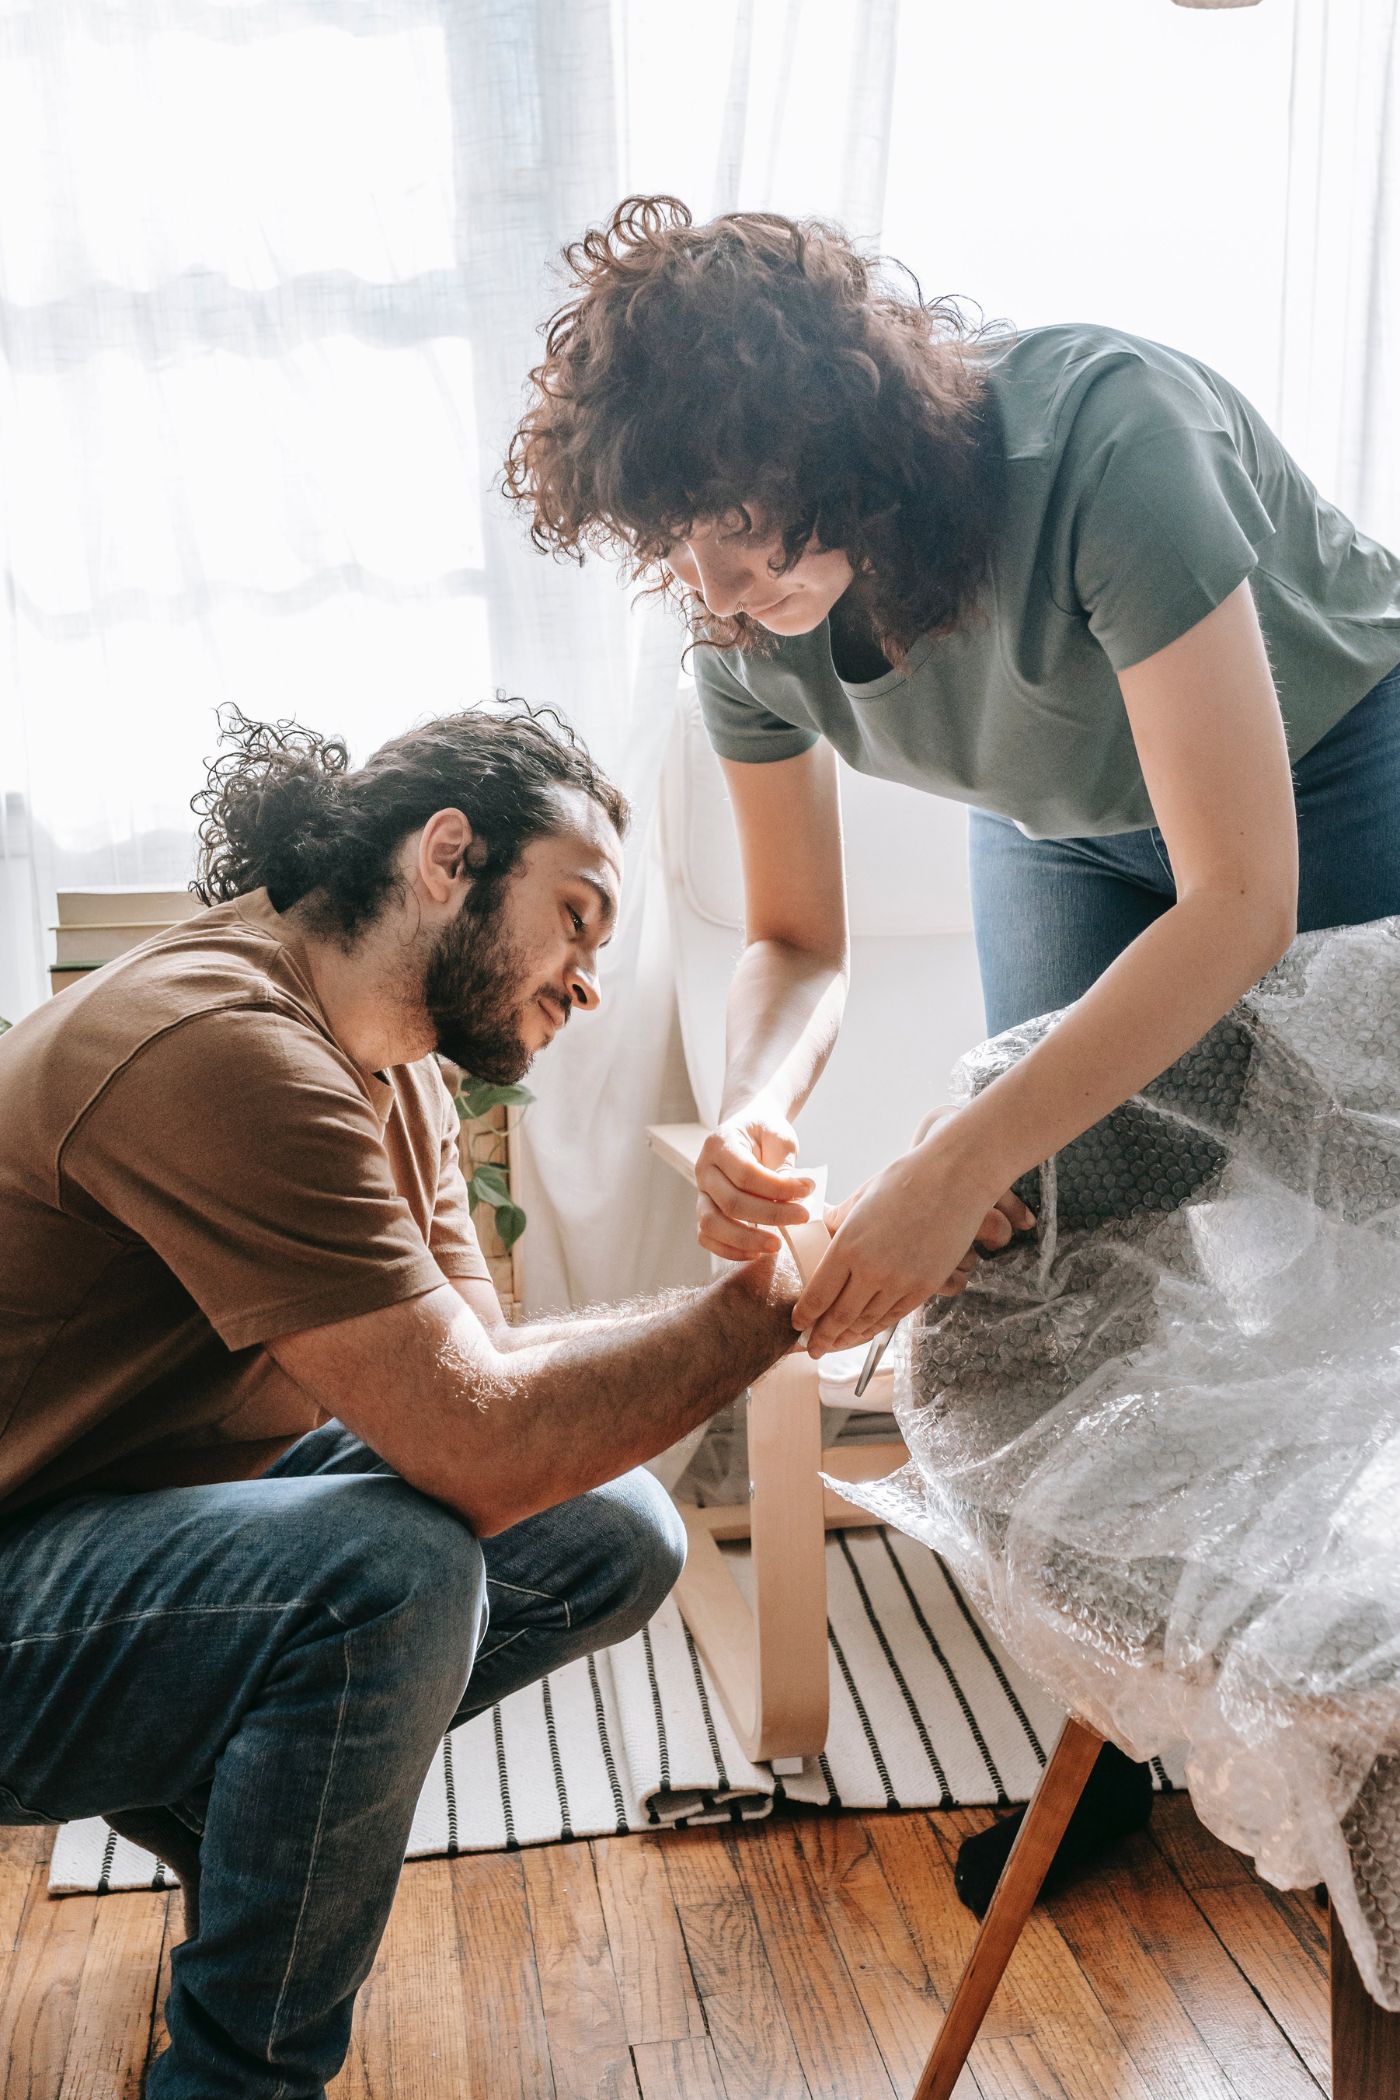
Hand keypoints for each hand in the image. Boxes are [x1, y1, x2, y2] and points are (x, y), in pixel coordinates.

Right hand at [695, 1095, 816, 1260]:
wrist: (748, 1129)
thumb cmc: (765, 1131)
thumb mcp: (779, 1136)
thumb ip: (782, 1165)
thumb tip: (788, 1199)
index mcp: (719, 1144)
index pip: (746, 1174)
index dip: (778, 1188)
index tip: (808, 1190)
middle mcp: (704, 1169)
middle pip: (731, 1202)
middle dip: (770, 1215)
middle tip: (802, 1217)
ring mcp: (701, 1192)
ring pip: (712, 1224)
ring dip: (746, 1240)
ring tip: (777, 1245)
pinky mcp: (704, 1210)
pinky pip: (707, 1238)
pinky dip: (729, 1250)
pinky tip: (757, 1252)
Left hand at [792, 1123, 1035, 1357]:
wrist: (956, 1179)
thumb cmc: (907, 1180)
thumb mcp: (861, 1197)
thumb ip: (839, 1221)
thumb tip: (825, 1232)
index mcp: (848, 1245)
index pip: (818, 1295)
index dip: (805, 1317)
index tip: (797, 1325)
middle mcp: (871, 1269)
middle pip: (840, 1317)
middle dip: (823, 1337)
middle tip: (813, 1349)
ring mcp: (901, 1281)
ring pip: (867, 1321)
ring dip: (849, 1337)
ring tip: (836, 1344)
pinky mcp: (925, 1287)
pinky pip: (894, 1316)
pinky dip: (876, 1327)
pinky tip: (866, 1330)